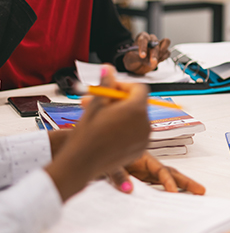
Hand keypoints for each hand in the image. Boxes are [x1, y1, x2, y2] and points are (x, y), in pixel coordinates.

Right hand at [45, 66, 149, 200]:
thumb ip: (105, 84)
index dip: (124, 86)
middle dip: (119, 101)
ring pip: (136, 119)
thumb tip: (108, 68)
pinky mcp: (140, 150)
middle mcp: (145, 123)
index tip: (109, 89)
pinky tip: (107, 132)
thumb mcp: (95, 104)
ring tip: (99, 118)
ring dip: (121, 115)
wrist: (80, 164)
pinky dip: (125, 130)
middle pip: (137, 104)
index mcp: (136, 109)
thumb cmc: (86, 134)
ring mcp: (145, 138)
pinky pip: (136, 133)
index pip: (139, 88)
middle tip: (98, 102)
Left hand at [107, 153, 205, 194]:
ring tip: (195, 194)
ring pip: (165, 179)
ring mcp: (144, 172)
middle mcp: (147, 165)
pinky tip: (171, 200)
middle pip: (170, 173)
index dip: (168, 181)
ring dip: (180, 186)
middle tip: (201, 191)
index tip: (174, 192)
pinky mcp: (140, 179)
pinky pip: (155, 186)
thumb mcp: (108, 164)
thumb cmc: (99, 154)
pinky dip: (165, 192)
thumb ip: (118, 175)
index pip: (161, 170)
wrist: (90, 154)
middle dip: (186, 182)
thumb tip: (129, 189)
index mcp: (142, 157)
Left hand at [123, 32, 170, 74]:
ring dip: (162, 51)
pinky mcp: (163, 52)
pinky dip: (164, 57)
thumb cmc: (133, 60)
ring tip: (156, 59)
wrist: (137, 66)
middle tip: (153, 61)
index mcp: (141, 38)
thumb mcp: (129, 59)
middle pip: (156, 41)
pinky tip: (158, 61)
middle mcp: (151, 39)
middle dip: (154, 52)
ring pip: (166, 42)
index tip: (142, 56)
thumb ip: (133, 57)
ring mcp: (158, 45)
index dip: (143, 47)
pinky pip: (168, 52)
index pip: (144, 38)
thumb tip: (141, 56)